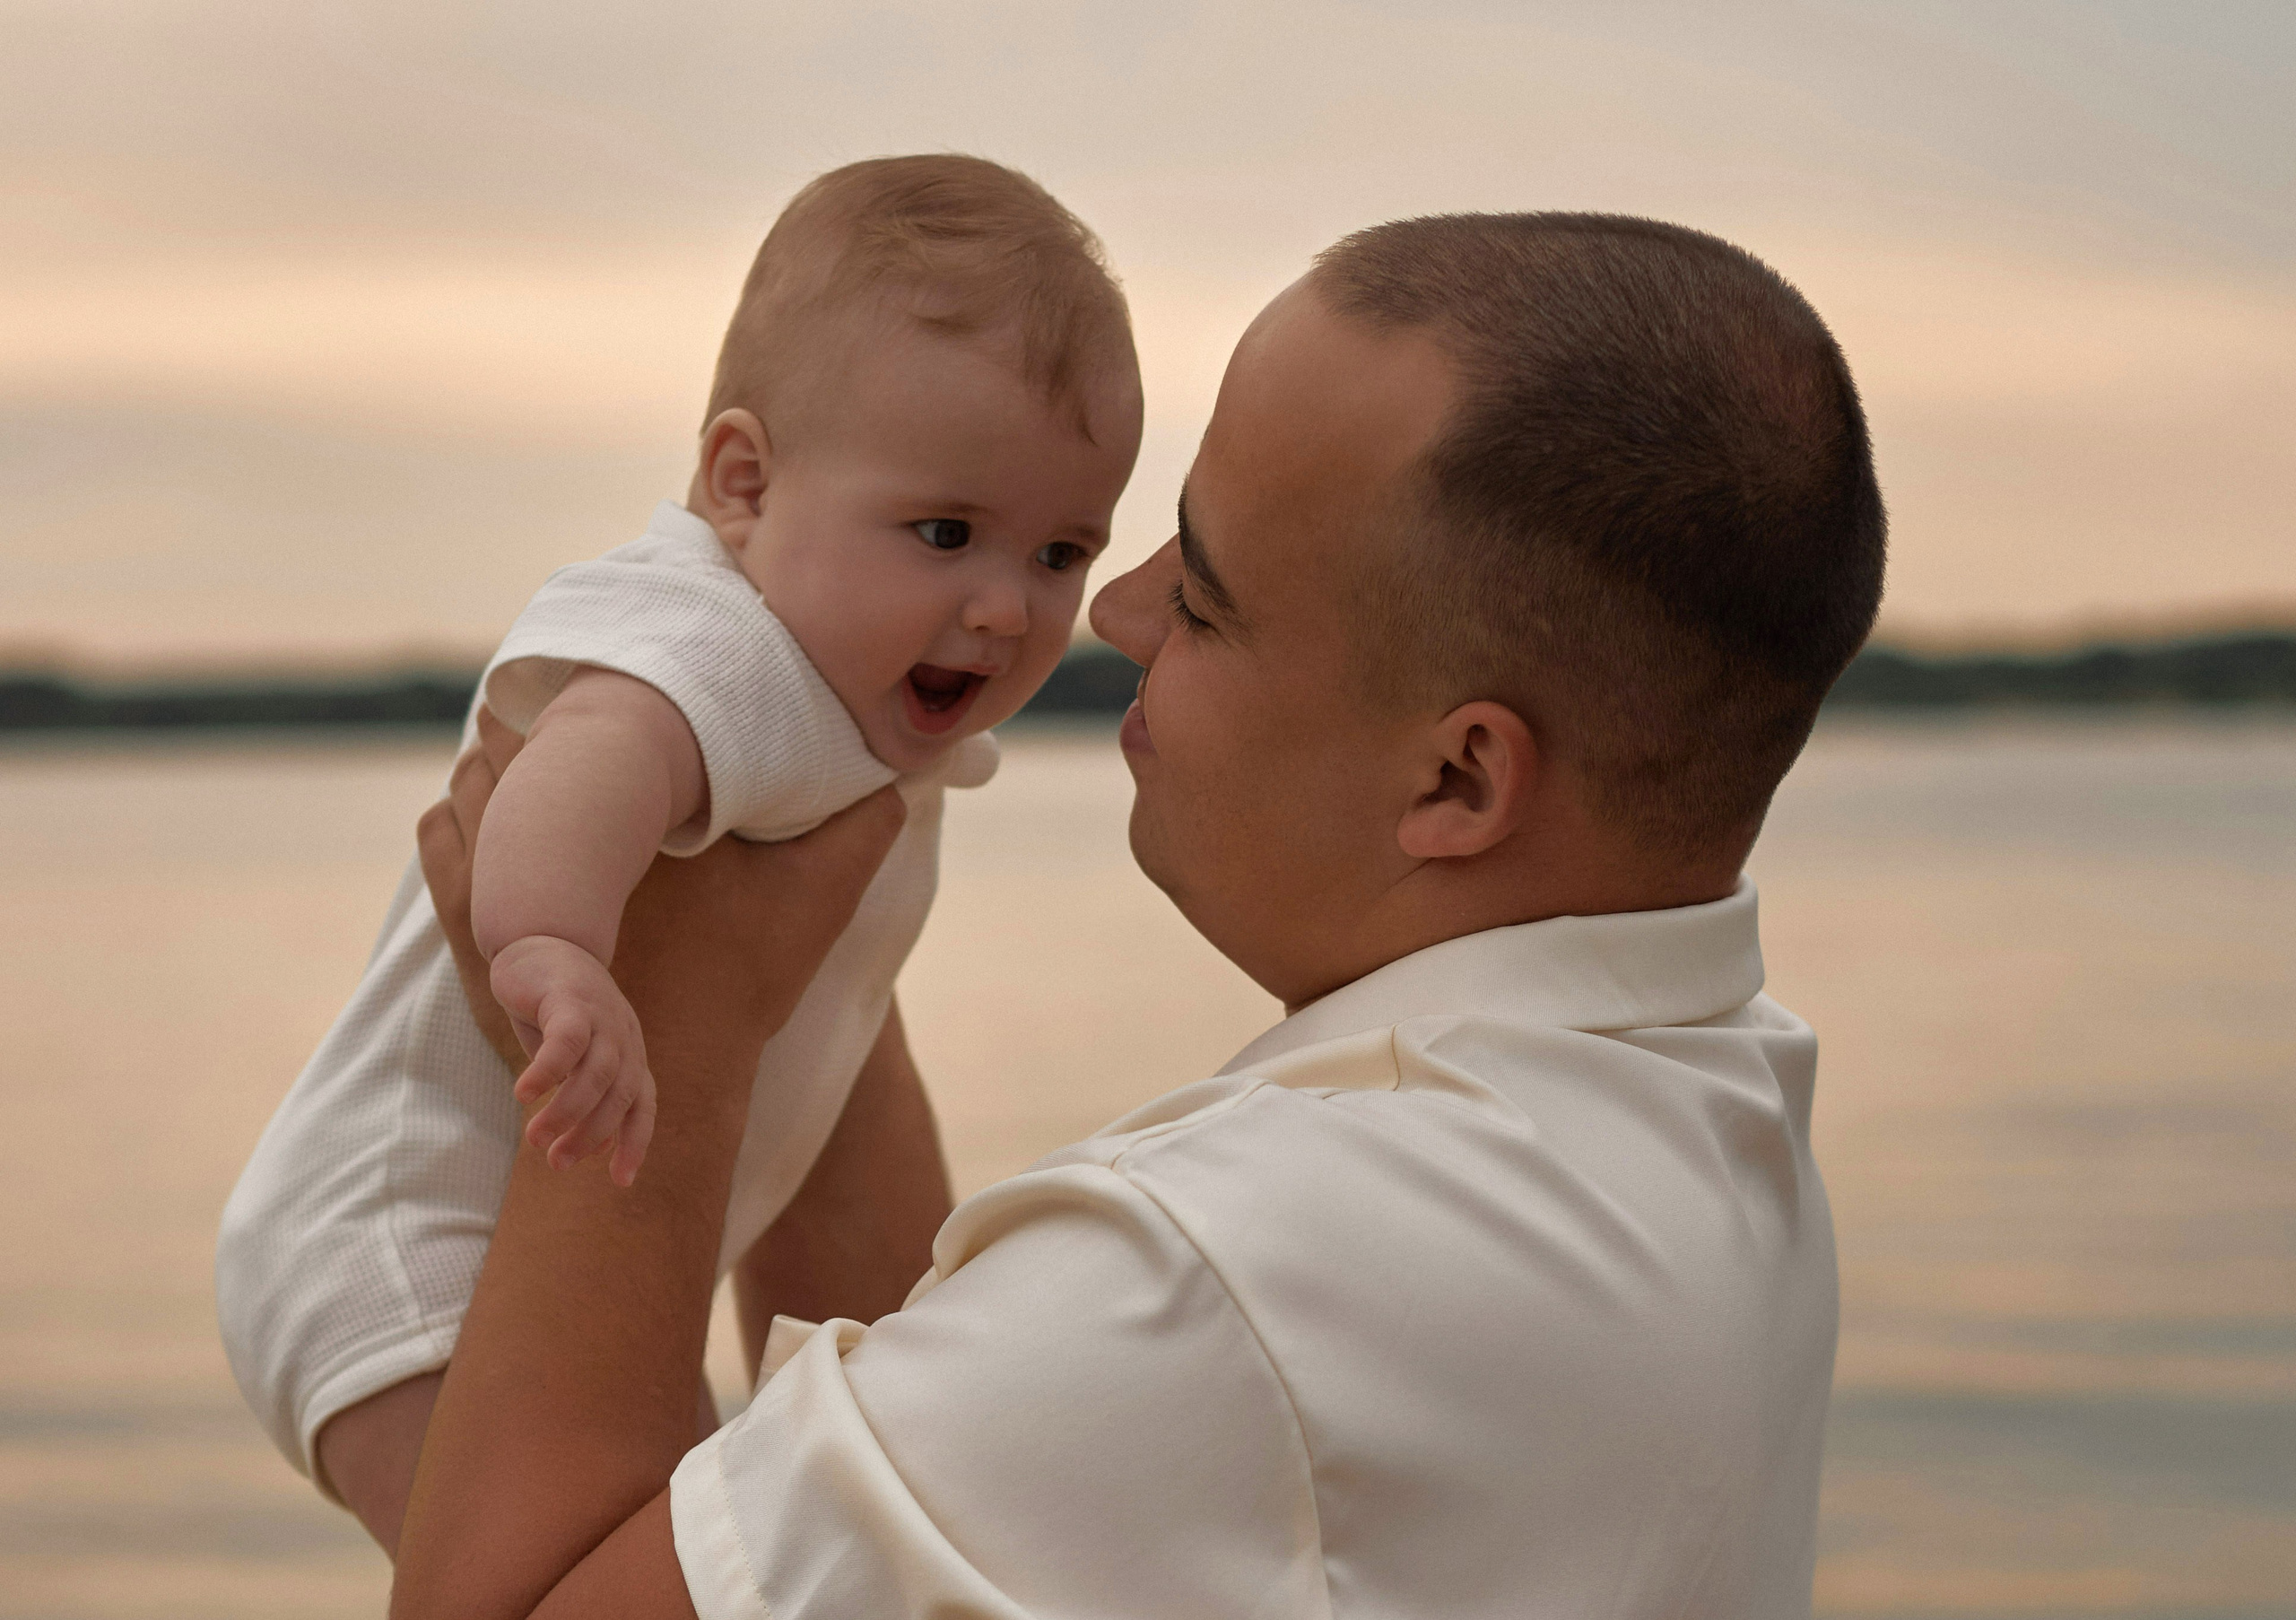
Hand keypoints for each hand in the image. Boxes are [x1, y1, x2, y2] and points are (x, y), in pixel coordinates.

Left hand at [420, 706, 909, 1125]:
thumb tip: (902, 776)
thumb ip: (863, 831)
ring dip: (491, 763)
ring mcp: (494, 890)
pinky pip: (441, 844)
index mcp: (628, 817)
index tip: (605, 670)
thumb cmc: (739, 983)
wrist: (670, 1080)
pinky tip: (481, 814)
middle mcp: (547, 841)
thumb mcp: (817, 899)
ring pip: (468, 787)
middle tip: (551, 697)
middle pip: (512, 740)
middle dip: (531, 715)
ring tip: (515, 748)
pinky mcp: (470, 934)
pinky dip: (456, 818)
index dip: (592, 682)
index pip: (586, 715)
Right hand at [491, 934, 655, 1185]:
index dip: (634, 1143)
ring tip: (535, 1139)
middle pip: (620, 1095)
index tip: (619, 1182)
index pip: (643, 1106)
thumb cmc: (556, 1009)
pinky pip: (566, 1041)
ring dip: (568, 1112)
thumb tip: (591, 1147)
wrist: (540, 942)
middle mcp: (624, 1038)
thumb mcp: (576, 1056)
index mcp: (629, 1055)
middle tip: (556, 1163)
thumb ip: (584, 1094)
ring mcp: (602, 1017)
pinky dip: (549, 1071)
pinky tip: (524, 1094)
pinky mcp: (570, 999)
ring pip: (597, 1073)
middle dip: (590, 1134)